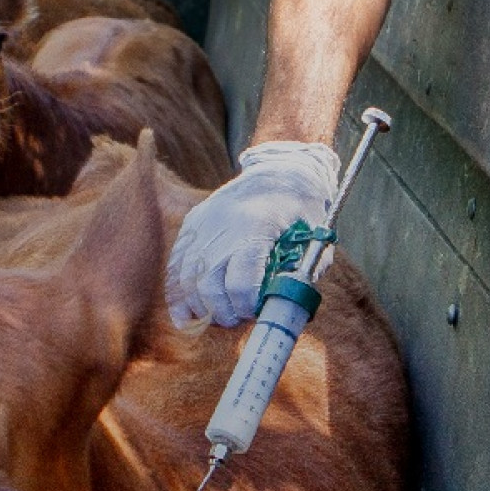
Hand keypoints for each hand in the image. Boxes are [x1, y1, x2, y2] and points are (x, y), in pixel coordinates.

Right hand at [165, 141, 339, 326]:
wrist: (280, 171)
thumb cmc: (302, 212)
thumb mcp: (313, 244)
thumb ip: (298, 279)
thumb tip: (278, 312)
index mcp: (257, 227)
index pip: (240, 283)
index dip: (247, 307)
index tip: (257, 312)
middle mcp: (223, 226)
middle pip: (209, 286)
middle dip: (224, 313)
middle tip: (239, 319)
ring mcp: (203, 225)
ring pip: (188, 281)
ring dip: (203, 308)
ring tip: (221, 316)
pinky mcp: (191, 227)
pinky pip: (175, 268)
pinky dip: (179, 296)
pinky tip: (186, 317)